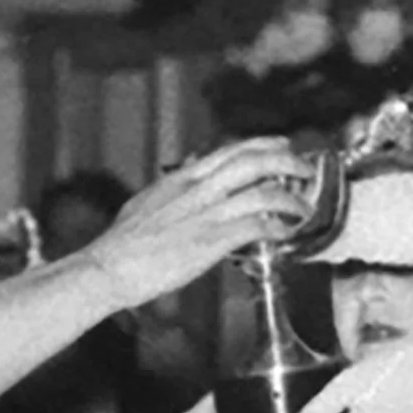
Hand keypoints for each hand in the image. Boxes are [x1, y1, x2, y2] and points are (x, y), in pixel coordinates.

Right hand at [79, 139, 310, 309]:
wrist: (107, 267)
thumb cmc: (123, 245)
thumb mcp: (148, 203)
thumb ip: (173, 190)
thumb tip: (189, 177)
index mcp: (182, 179)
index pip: (230, 150)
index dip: (262, 144)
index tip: (282, 144)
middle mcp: (196, 190)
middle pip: (252, 161)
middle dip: (286, 161)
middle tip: (305, 169)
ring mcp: (205, 214)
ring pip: (261, 191)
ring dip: (290, 198)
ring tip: (303, 206)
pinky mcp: (210, 242)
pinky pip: (255, 226)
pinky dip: (276, 226)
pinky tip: (285, 231)